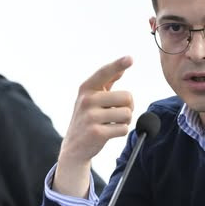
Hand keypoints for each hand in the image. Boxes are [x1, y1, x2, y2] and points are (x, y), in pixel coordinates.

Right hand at [54, 55, 133, 196]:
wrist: (75, 147)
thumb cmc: (88, 118)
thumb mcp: (92, 98)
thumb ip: (106, 83)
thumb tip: (122, 68)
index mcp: (86, 88)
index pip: (104, 72)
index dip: (118, 64)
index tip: (130, 58)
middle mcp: (87, 100)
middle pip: (127, 97)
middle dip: (128, 107)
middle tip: (118, 113)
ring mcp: (90, 116)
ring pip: (127, 114)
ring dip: (125, 120)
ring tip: (112, 123)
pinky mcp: (97, 133)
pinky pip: (124, 129)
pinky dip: (121, 131)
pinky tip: (109, 133)